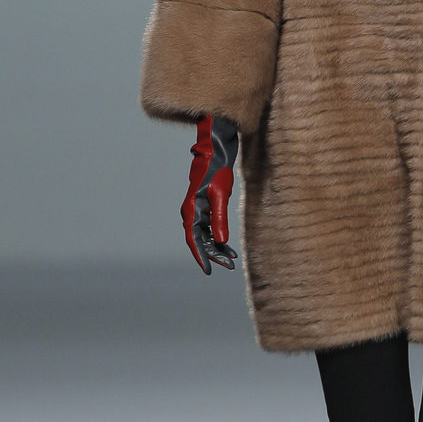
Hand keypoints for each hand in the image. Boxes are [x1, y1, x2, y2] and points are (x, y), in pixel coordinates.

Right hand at [182, 115, 238, 273]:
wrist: (216, 151)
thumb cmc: (218, 170)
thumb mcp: (221, 195)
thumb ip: (219, 219)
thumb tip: (220, 242)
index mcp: (191, 209)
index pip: (193, 239)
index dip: (201, 256)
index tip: (208, 271)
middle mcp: (190, 211)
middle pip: (200, 239)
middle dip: (213, 254)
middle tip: (228, 266)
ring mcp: (197, 208)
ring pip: (204, 234)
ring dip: (216, 247)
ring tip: (231, 259)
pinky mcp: (204, 205)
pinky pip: (208, 226)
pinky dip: (217, 236)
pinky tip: (227, 245)